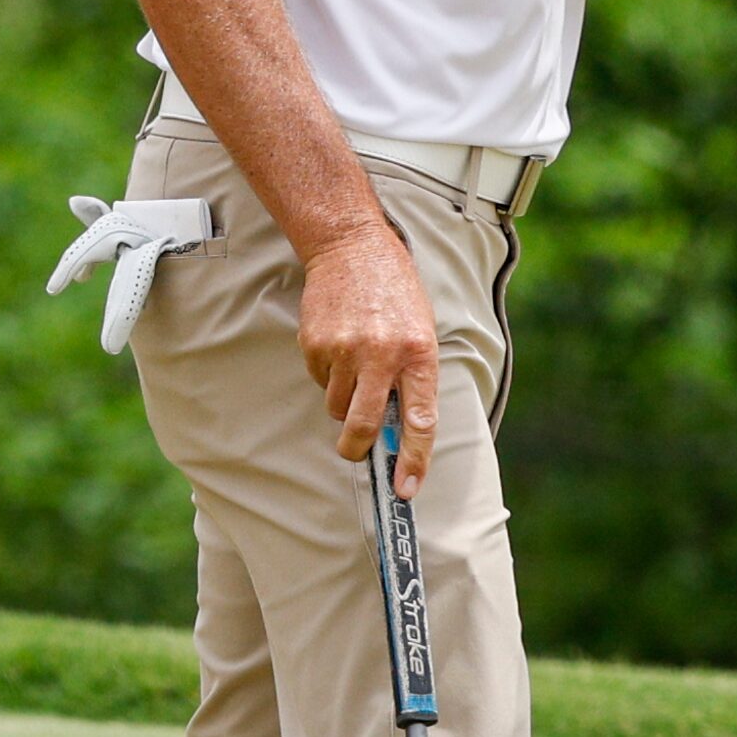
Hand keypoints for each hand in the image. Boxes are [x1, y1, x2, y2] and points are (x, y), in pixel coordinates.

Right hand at [297, 216, 438, 498]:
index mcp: (419, 352)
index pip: (419, 420)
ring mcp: (346, 349)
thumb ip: (412, 374)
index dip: (412, 460)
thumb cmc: (394, 290)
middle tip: (355, 451)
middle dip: (357, 450)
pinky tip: (338, 342)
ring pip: (337, 407)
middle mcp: (383, 354)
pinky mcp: (316, 344)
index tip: (405, 490)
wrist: (351, 246)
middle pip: (364, 426)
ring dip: (344, 401)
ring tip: (354, 364)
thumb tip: (397, 428)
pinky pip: (320, 380)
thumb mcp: (419, 328)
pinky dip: (328, 373)